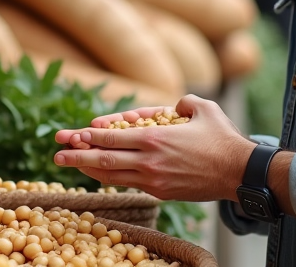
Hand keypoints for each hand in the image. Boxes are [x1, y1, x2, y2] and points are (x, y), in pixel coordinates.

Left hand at [52, 95, 255, 201]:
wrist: (239, 173)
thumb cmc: (223, 138)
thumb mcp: (202, 108)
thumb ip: (179, 103)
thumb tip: (170, 107)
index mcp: (155, 138)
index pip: (112, 137)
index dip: (89, 135)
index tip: (74, 132)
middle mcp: (149, 161)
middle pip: (104, 159)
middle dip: (77, 155)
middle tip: (56, 152)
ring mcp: (153, 180)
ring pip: (112, 175)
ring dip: (88, 169)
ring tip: (69, 163)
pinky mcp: (160, 192)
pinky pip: (129, 183)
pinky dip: (111, 177)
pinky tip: (99, 173)